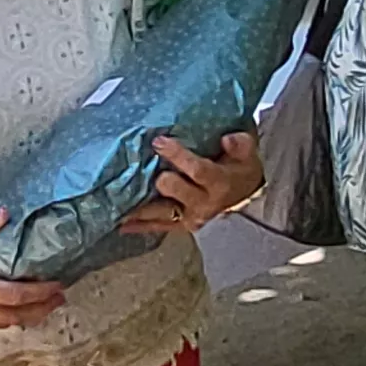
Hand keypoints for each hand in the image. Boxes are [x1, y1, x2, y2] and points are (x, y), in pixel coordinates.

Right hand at [0, 210, 68, 329]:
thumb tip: (7, 214)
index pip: (14, 296)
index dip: (39, 292)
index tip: (57, 285)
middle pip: (15, 316)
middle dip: (41, 309)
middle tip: (60, 298)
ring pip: (5, 323)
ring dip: (28, 315)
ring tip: (48, 304)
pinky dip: (12, 316)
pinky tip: (23, 307)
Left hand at [119, 131, 262, 234]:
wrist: (243, 193)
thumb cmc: (239, 167)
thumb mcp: (246, 152)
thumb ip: (240, 144)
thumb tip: (228, 139)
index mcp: (219, 182)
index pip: (197, 170)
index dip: (178, 156)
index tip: (159, 141)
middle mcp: (203, 203)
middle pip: (175, 191)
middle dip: (160, 180)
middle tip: (141, 165)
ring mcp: (189, 217)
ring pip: (161, 213)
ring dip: (140, 208)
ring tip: (118, 204)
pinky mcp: (180, 225)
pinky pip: (158, 226)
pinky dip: (140, 226)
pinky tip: (121, 225)